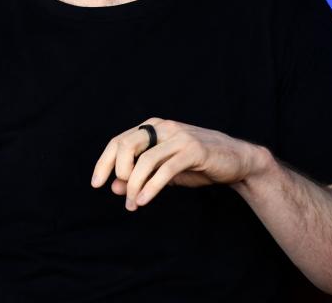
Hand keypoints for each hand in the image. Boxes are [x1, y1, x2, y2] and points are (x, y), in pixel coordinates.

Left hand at [90, 118, 266, 210]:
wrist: (236, 161)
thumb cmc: (197, 164)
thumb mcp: (164, 170)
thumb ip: (140, 175)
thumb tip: (114, 188)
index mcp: (153, 127)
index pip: (118, 141)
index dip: (104, 162)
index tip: (96, 183)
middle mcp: (163, 127)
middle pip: (126, 144)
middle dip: (115, 170)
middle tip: (117, 192)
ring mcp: (178, 137)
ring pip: (145, 159)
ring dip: (134, 185)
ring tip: (132, 204)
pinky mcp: (193, 150)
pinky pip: (165, 169)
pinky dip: (151, 186)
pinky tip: (143, 200)